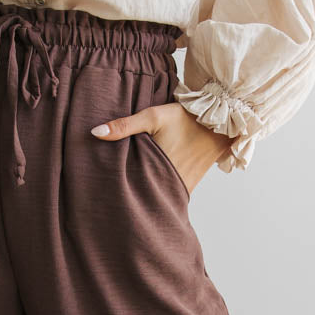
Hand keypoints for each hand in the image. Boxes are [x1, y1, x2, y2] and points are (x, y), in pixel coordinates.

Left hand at [90, 102, 228, 194]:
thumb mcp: (153, 116)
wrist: (221, 120)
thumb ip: (124, 126)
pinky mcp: (189, 186)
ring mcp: (181, 188)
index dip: (115, 192)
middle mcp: (170, 185)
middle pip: (142, 197)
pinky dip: (159, 193)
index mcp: (157, 170)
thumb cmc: (185, 117)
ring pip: (156, 198)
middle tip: (107, 198)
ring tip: (125, 194)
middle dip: (127, 198)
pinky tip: (147, 190)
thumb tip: (94, 133)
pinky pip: (170, 195)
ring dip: (143, 196)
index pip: (129, 190)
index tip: (100, 192)